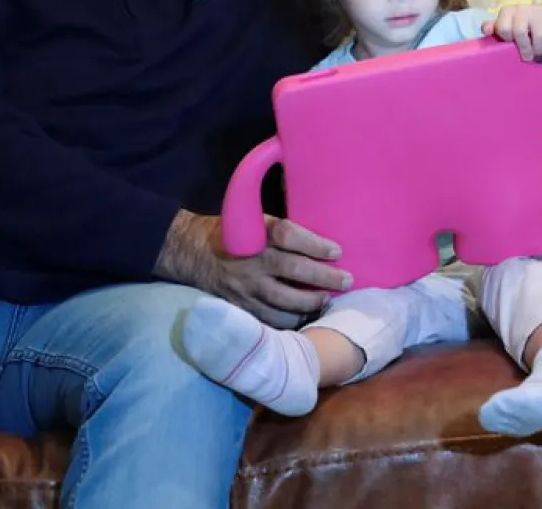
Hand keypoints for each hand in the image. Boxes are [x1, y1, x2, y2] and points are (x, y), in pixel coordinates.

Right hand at [155, 212, 349, 327]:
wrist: (194, 252)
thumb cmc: (235, 233)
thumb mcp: (255, 220)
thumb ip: (283, 231)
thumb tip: (322, 242)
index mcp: (256, 233)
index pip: (289, 235)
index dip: (315, 244)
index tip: (337, 251)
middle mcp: (252, 260)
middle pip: (293, 269)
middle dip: (324, 277)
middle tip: (346, 281)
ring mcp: (245, 286)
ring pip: (283, 300)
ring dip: (310, 302)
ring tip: (327, 301)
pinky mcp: (241, 306)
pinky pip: (270, 319)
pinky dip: (291, 321)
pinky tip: (306, 318)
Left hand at [483, 4, 541, 60]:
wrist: (537, 17)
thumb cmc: (515, 27)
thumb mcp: (503, 28)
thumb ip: (492, 29)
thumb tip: (485, 30)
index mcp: (507, 12)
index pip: (504, 28)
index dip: (508, 40)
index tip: (511, 46)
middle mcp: (522, 9)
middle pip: (520, 31)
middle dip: (524, 48)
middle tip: (527, 58)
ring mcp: (538, 11)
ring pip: (539, 35)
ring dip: (539, 49)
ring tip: (538, 56)